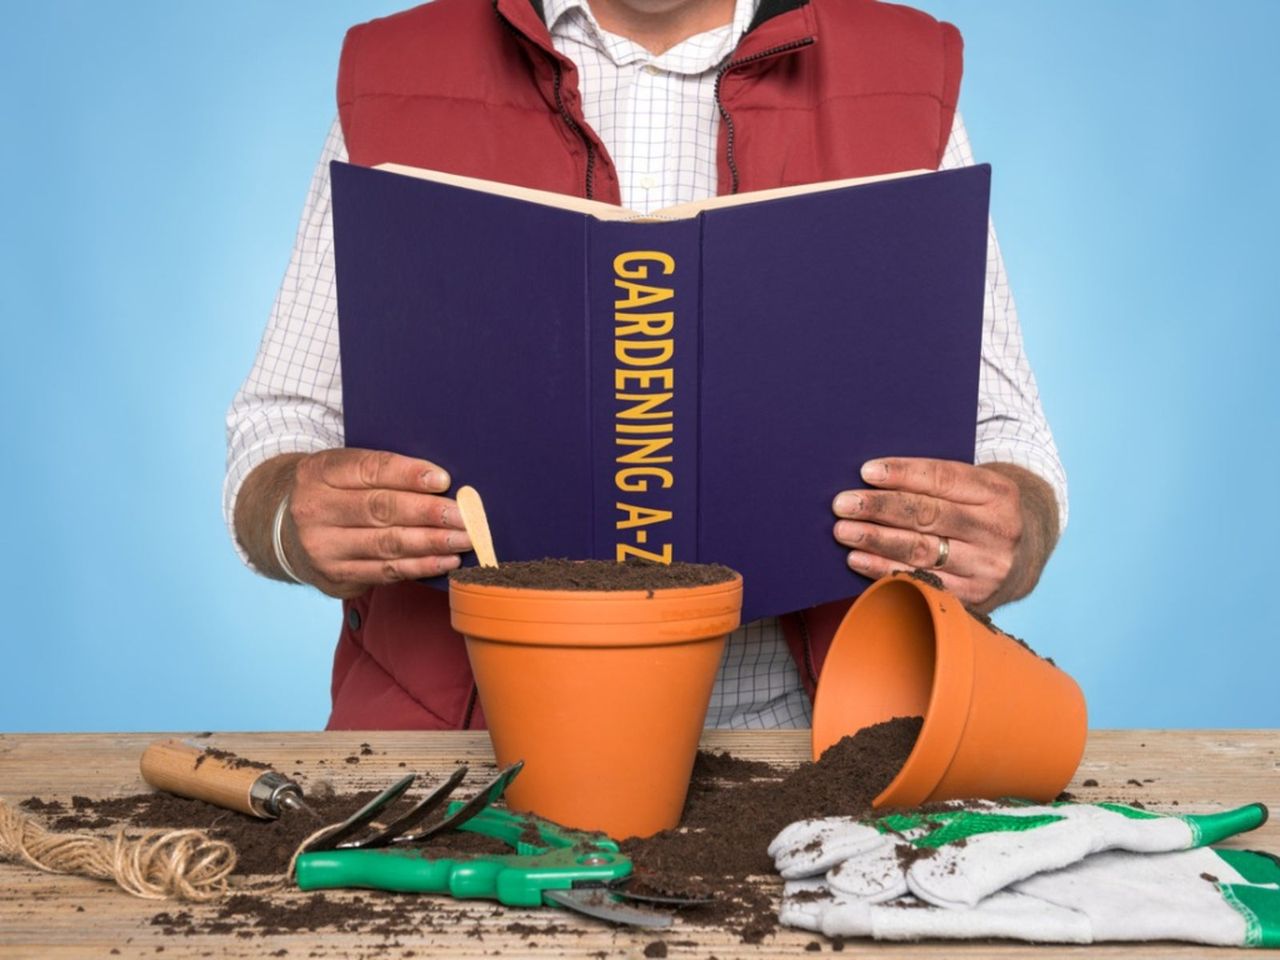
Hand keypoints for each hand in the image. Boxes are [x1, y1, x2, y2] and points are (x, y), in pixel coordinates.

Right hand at [283, 449, 471, 598]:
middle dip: (428, 513)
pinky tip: (445, 560)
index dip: (408, 475)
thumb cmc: (335, 493)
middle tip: (464, 515)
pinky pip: (386, 571)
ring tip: (463, 538)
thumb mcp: (344, 470)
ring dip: (431, 542)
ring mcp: (322, 546)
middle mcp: (314, 509)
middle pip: (380, 509)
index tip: (443, 480)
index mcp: (319, 472)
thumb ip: (383, 472)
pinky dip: (420, 566)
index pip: (369, 469)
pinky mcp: (335, 576)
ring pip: (386, 544)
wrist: (286, 530)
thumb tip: (442, 482)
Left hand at [832, 458, 1055, 611]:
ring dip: (877, 540)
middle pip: (930, 515)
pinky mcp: (974, 595)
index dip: (904, 474)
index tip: (867, 471)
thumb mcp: (973, 489)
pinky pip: (920, 580)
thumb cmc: (977, 512)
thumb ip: (934, 483)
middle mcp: (998, 530)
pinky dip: (884, 569)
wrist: (1021, 556)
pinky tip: (858, 559)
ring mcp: (987, 566)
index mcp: (998, 492)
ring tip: (843, 531)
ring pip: (923, 550)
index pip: (944, 478)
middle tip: (843, 504)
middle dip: (881, 508)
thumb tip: (870, 477)